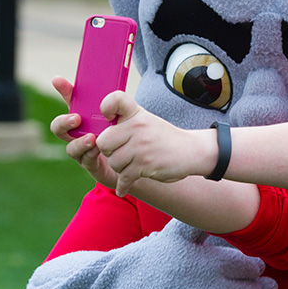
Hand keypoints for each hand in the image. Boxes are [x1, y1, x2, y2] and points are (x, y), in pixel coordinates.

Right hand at [49, 76, 118, 188]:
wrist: (137, 161)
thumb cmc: (127, 135)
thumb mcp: (125, 116)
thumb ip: (117, 104)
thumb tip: (113, 91)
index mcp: (85, 118)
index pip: (71, 101)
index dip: (64, 90)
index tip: (58, 79)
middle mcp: (79, 134)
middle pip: (59, 128)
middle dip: (63, 122)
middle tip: (76, 118)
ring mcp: (83, 151)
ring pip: (71, 148)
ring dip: (80, 142)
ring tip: (92, 138)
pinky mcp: (92, 166)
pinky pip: (86, 161)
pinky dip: (91, 154)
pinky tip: (99, 150)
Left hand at [96, 91, 211, 196]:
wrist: (191, 151)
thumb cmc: (164, 138)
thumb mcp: (146, 121)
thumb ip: (124, 122)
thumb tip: (96, 136)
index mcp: (136, 114)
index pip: (115, 100)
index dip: (106, 107)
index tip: (108, 117)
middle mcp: (138, 127)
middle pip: (103, 142)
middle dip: (109, 151)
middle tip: (120, 152)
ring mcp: (141, 147)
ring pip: (113, 163)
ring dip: (121, 168)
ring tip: (133, 164)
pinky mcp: (145, 165)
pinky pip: (124, 178)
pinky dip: (123, 185)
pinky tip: (123, 188)